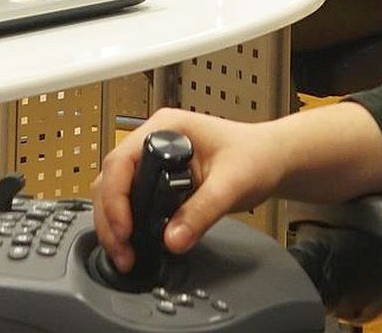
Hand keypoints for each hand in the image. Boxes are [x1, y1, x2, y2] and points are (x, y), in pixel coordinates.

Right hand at [92, 109, 281, 271]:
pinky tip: (133, 242)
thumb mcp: (232, 184)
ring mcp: (153, 158)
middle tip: (123, 251)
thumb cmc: (256, 156)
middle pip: (110, 178)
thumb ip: (203, 211)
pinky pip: (129, 200)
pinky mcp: (157, 177)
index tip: (126, 229)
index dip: (116, 198)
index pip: (121, 162)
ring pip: (114, 191)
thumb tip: (172, 239)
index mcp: (167, 128)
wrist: (271, 159)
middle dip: (110, 219)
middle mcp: (154, 140)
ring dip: (113, 224)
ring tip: (125, 253)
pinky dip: (125, 223)